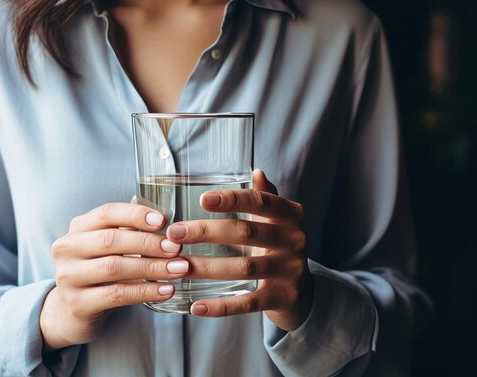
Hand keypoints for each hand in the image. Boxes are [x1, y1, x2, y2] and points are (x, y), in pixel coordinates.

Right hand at [40, 202, 186, 350]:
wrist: (72, 312)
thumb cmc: (98, 271)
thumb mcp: (109, 246)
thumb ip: (129, 228)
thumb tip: (160, 209)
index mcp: (78, 228)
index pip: (106, 213)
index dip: (136, 214)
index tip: (164, 220)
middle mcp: (67, 249)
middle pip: (110, 240)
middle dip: (148, 243)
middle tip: (177, 248)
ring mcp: (68, 277)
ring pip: (114, 268)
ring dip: (152, 267)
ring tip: (179, 268)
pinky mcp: (77, 304)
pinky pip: (116, 295)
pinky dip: (145, 291)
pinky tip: (166, 290)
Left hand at [166, 169, 312, 330]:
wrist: (301, 290)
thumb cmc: (278, 246)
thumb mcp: (276, 220)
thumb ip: (265, 197)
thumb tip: (256, 171)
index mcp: (291, 215)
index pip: (261, 201)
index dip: (232, 200)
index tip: (202, 199)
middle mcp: (295, 240)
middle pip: (247, 232)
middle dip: (207, 232)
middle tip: (174, 234)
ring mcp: (290, 270)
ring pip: (245, 267)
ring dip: (208, 267)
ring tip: (178, 266)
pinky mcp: (283, 298)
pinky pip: (248, 302)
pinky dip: (221, 306)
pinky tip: (197, 306)